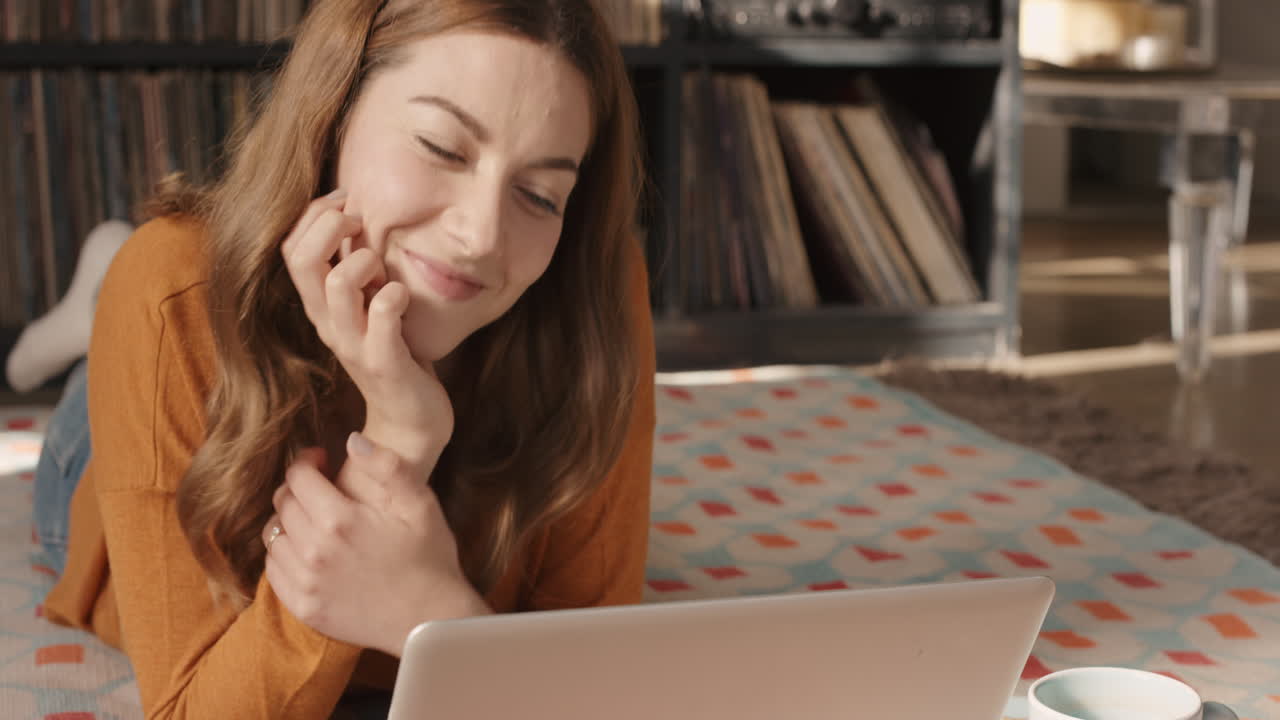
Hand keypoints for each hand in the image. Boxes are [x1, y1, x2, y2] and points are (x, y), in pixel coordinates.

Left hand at [262, 433, 489, 656]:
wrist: (430, 620)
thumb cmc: (430, 558)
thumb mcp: (420, 504)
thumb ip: (387, 467)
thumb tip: (352, 439)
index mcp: (340, 520)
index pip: (298, 477)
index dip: (308, 461)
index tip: (322, 460)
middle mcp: (314, 551)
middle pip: (283, 503)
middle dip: (298, 488)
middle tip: (321, 488)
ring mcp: (305, 583)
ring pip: (273, 536)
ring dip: (289, 520)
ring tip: (314, 520)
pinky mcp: (303, 607)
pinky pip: (273, 570)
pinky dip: (284, 554)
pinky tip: (308, 551)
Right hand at [280, 189, 453, 476]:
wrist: (410, 420)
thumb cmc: (393, 351)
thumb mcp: (367, 305)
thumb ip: (356, 268)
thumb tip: (354, 215)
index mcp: (320, 307)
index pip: (291, 249)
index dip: (314, 215)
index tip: (348, 202)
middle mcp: (328, 323)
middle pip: (302, 260)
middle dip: (330, 225)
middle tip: (361, 222)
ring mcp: (353, 344)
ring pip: (337, 284)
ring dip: (365, 261)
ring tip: (385, 271)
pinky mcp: (384, 361)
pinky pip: (381, 318)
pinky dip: (394, 295)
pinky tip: (404, 295)